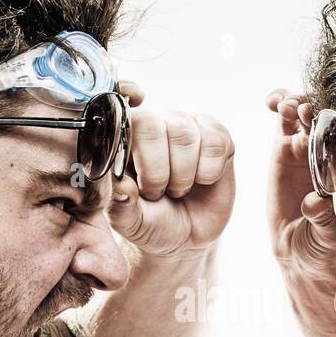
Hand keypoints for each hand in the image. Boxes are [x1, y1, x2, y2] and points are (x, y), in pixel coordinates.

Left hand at [107, 81, 235, 257]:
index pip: (119, 115)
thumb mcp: (130, 222)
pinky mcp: (217, 136)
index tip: (135, 110)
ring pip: (185, 135)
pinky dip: (208, 171)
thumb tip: (121, 185)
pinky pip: (215, 143)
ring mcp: (187, 127)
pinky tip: (202, 180)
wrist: (186, 237)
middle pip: (151, 125)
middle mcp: (154, 125)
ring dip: (182, 175)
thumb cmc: (151, 222)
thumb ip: (121, 206)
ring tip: (177, 189)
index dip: (125, 98)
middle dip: (156, 169)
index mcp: (123, 140)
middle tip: (157, 192)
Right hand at [267, 89, 335, 285]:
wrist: (303, 255)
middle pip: (330, 119)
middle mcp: (333, 156)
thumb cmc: (328, 247)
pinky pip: (284, 122)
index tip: (335, 117)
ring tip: (287, 106)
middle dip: (319, 108)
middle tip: (306, 110)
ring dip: (298, 103)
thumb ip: (324, 219)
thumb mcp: (329, 237)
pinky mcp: (285, 150)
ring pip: (307, 114)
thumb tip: (316, 202)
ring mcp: (309, 150)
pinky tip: (273, 101)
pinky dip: (280, 105)